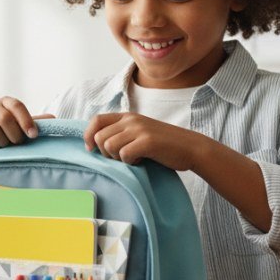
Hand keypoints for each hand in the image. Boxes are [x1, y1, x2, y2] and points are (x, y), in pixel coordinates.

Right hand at [0, 96, 54, 158]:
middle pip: (5, 118)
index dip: (26, 120)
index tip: (33, 135)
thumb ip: (36, 122)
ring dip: (2, 142)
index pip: (17, 106)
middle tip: (17, 144)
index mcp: (6, 102)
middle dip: (14, 135)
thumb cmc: (6, 133)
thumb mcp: (21, 126)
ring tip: (4, 146)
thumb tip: (54, 119)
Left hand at [83, 112, 201, 169]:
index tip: (92, 150)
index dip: (88, 136)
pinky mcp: (147, 141)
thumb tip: (95, 144)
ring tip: (133, 158)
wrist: (190, 148)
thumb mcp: (139, 132)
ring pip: (109, 146)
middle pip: (99, 137)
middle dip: (106, 153)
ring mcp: (139, 129)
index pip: (96, 120)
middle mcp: (131, 120)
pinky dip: (130, 162)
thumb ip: (121, 133)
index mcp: (127, 116)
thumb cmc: (163, 145)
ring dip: (118, 158)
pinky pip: (124, 155)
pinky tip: (141, 160)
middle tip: (121, 157)